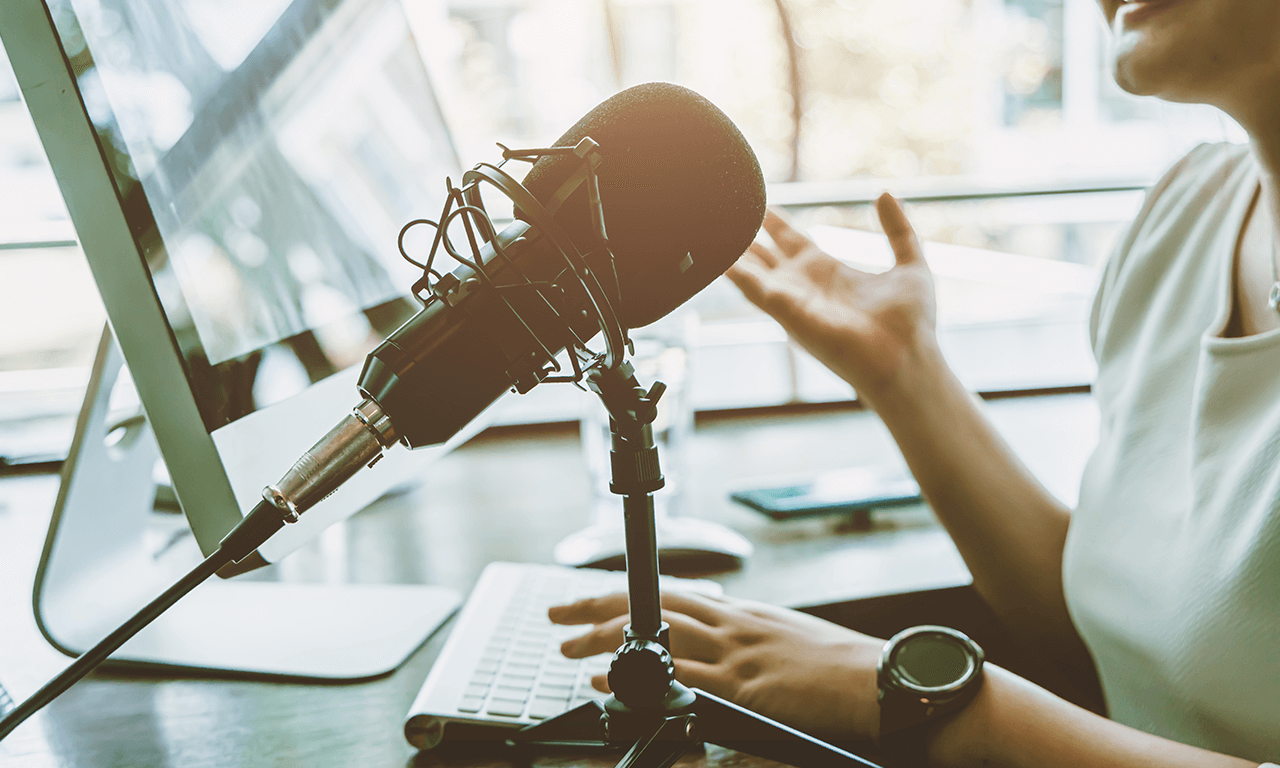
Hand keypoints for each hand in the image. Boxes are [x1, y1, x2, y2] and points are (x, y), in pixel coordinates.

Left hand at [549, 590, 885, 741]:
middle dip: (599, 607)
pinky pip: (680, 678)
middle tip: (561, 612)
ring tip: (568, 644)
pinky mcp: (746, 687)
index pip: (674, 593)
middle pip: (652, 604)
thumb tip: (725, 655)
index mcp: (748, 615)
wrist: (885, 681)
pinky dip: (639, 676)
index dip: (629, 594)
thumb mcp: (793, 644)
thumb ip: (754, 645)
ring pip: (656, 633)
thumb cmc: (849, 669)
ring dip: (604, 639)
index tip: (596, 599)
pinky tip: (609, 679)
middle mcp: (736, 625)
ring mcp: (739, 654)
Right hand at [725, 194, 936, 405]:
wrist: (908, 359)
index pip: (792, 242)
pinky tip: (717, 255)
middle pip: (765, 255)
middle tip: (725, 212)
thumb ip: (898, 230)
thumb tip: (883, 193)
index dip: (776, 223)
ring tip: (709, 229)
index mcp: (829, 273)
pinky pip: (752, 288)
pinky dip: (733, 271)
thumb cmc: (912, 325)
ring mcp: (793, 300)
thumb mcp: (910, 264)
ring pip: (751, 271)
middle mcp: (805, 286)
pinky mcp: (788, 312)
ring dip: (731, 252)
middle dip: (744, 236)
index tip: (760, 204)